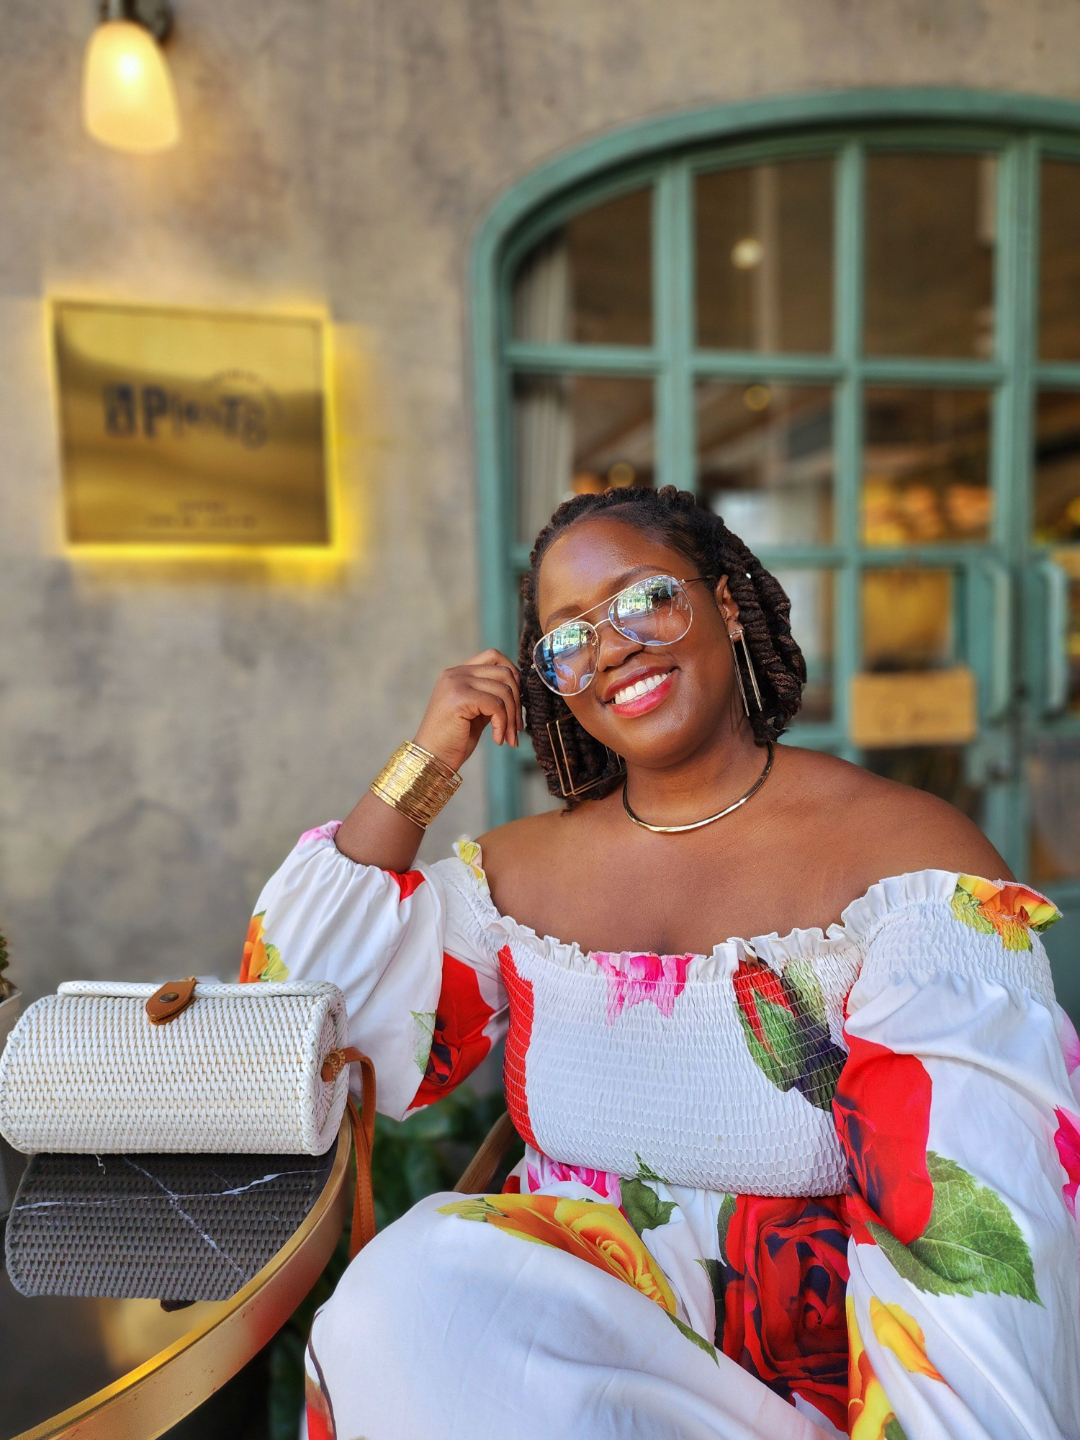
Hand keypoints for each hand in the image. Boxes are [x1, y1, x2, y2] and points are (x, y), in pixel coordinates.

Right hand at [413, 649, 522, 772]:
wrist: (432, 759)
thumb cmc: (454, 739)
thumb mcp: (476, 712)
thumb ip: (491, 695)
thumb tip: (520, 689)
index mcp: (458, 673)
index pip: (494, 656)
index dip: (513, 675)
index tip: (517, 702)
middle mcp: (455, 673)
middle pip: (504, 672)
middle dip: (517, 702)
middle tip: (517, 727)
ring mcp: (456, 683)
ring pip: (503, 690)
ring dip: (512, 718)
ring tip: (508, 737)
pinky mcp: (459, 698)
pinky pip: (496, 705)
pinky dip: (503, 725)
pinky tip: (497, 740)